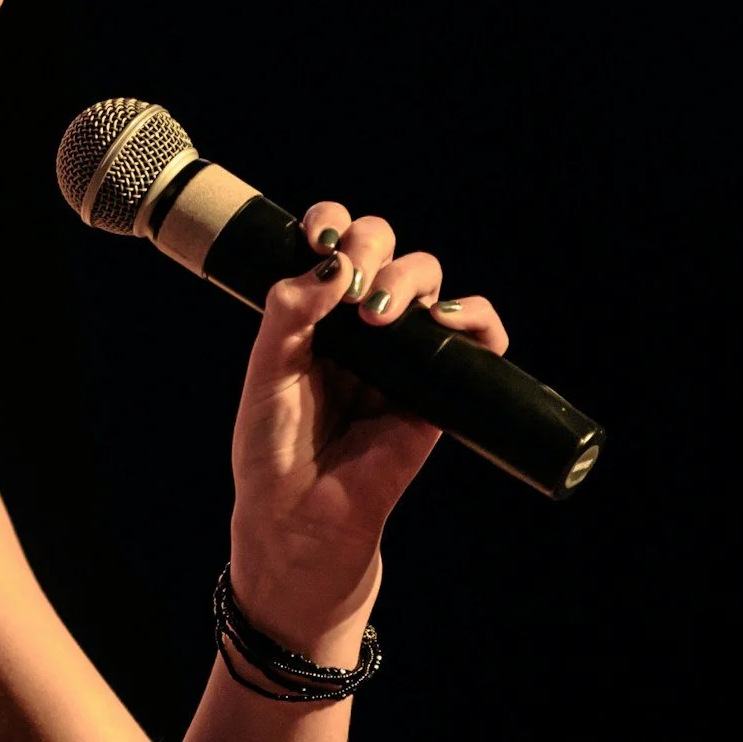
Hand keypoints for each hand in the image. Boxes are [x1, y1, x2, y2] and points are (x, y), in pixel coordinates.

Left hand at [226, 202, 509, 658]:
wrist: (299, 519)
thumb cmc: (274, 451)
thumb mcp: (266, 375)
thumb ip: (290, 315)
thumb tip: (332, 264)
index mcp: (314, 314)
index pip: (333, 244)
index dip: (332, 222)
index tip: (319, 235)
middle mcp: (360, 326)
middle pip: (386, 250)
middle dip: (372, 246)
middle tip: (351, 286)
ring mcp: (402, 354)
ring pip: (430, 282)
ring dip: (412, 278)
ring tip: (382, 314)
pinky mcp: (438, 390)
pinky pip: (477, 341)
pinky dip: (477, 319)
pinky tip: (449, 321)